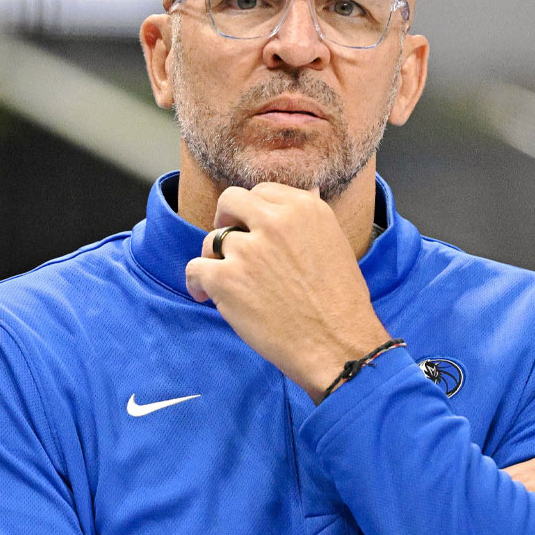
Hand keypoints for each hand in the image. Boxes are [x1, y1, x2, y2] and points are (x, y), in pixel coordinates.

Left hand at [185, 183, 388, 399]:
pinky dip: (196, 283)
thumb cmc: (341, 303)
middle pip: (230, 201)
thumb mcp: (336, 244)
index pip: (262, 191)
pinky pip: (194, 268)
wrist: (337, 344)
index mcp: (303, 208)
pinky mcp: (226, 279)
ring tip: (225, 282)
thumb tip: (309, 190)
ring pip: (211, 240)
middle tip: (229, 244)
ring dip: (214, 259)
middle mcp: (274, 221)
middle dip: (226, 219)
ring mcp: (247, 249)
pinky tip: (204, 295)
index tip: (252, 228)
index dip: (253, 211)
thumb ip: (309, 219)